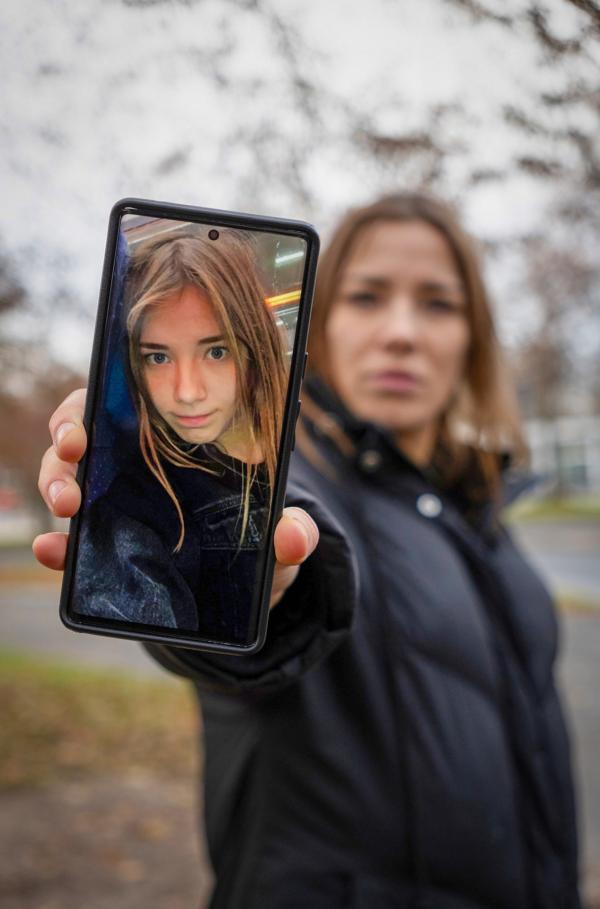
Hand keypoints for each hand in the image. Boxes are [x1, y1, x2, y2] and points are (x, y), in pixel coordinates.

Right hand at [32, 388, 318, 608]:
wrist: (246, 595)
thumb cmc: (263, 546)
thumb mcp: (283, 536)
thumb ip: (295, 531)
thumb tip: (292, 537)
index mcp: (177, 440)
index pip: (125, 402)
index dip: (97, 400)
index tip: (91, 418)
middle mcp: (138, 464)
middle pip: (87, 433)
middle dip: (68, 436)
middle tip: (74, 454)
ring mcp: (118, 503)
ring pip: (71, 477)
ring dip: (58, 482)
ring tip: (66, 505)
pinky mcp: (108, 546)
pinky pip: (73, 540)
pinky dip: (57, 545)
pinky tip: (51, 550)